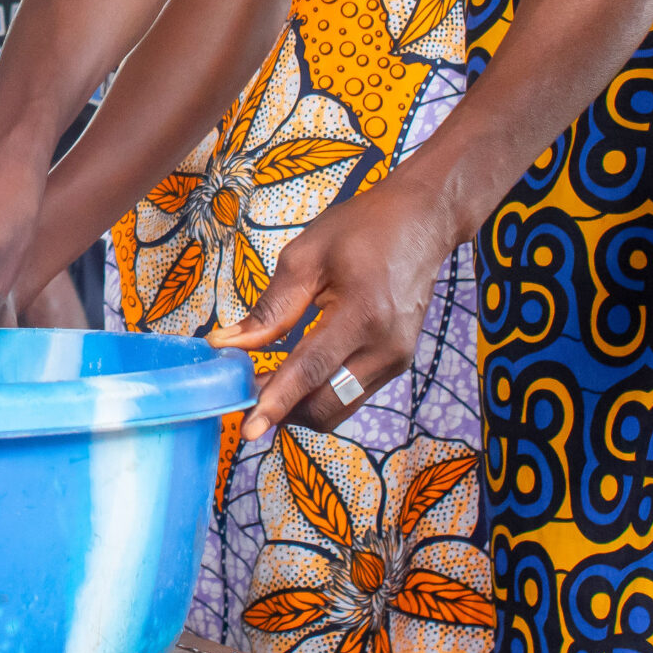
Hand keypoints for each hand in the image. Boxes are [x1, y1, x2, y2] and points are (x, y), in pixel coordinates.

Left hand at [207, 170, 462, 441]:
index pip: (312, 371)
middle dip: (285, 411)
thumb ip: (270, 308)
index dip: (277, 402)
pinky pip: (353, 392)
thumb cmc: (362, 229)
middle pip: (328, 404)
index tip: (250, 430)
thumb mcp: (306, 256)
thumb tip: (229, 343)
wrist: (423, 222)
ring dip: (301, 405)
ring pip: (340, 406)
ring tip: (265, 384)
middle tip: (246, 394)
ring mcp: (397, 359)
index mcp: (362, 314)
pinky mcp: (398, 362)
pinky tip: (297, 374)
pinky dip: (321, 392)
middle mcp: (385, 347)